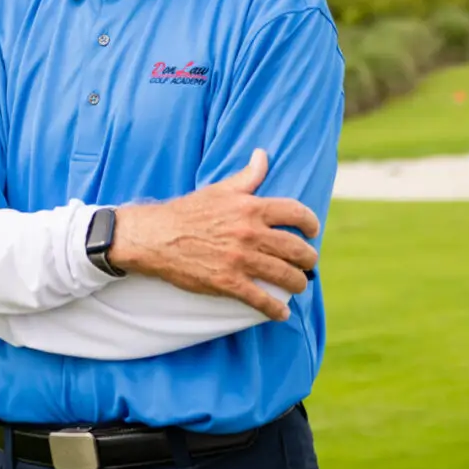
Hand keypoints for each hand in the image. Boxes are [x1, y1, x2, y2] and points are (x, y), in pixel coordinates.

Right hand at [107, 149, 320, 320]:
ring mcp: (240, 259)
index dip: (310, 223)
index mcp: (250, 207)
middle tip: (309, 263)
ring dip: (298, 283)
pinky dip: (275, 309)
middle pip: (296, 248)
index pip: (296, 212)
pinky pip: (261, 299)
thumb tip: (262, 155)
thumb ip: (247, 176)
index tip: (313, 231)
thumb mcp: (220, 189)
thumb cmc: (188, 211)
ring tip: (299, 285)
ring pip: (284, 275)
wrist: (156, 237)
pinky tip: (281, 313)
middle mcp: (250, 233)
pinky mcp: (228, 282)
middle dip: (308, 258)